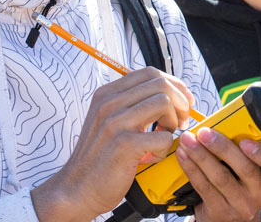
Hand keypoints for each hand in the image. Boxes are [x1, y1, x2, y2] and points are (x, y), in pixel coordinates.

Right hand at [31, 67, 195, 221]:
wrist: (78, 188)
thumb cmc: (100, 157)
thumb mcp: (109, 121)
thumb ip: (131, 105)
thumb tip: (168, 94)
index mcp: (107, 94)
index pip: (149, 73)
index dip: (174, 84)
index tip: (183, 102)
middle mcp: (109, 103)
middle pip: (160, 84)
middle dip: (180, 102)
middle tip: (181, 122)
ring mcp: (115, 122)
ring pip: (163, 103)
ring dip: (173, 123)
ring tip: (163, 139)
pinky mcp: (124, 145)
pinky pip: (163, 136)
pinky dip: (165, 148)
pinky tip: (151, 157)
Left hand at [176, 129, 260, 221]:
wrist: (230, 217)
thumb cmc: (238, 180)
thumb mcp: (249, 166)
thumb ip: (242, 147)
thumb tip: (220, 120)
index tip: (245, 141)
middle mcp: (260, 193)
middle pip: (244, 169)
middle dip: (222, 148)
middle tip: (204, 132)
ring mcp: (241, 205)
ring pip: (220, 178)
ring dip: (200, 156)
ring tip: (187, 140)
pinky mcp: (220, 211)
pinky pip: (204, 187)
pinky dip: (191, 169)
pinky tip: (183, 155)